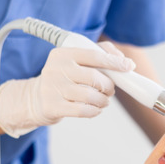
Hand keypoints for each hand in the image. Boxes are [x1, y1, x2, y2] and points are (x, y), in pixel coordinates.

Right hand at [0, 42, 135, 136]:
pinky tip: (95, 109)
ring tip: (103, 100)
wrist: (36, 98)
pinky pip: (82, 110)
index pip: (94, 55)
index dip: (114, 62)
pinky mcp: (52, 106)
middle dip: (108, 86)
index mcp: (63, 54)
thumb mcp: (76, 60)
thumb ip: (101, 53)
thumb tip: (125, 61)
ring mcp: (52, 88)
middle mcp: (56, 69)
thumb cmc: (64, 77)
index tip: (128, 66)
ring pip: (90, 96)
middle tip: (110, 90)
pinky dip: (94, 111)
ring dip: (103, 100)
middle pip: (94, 78)